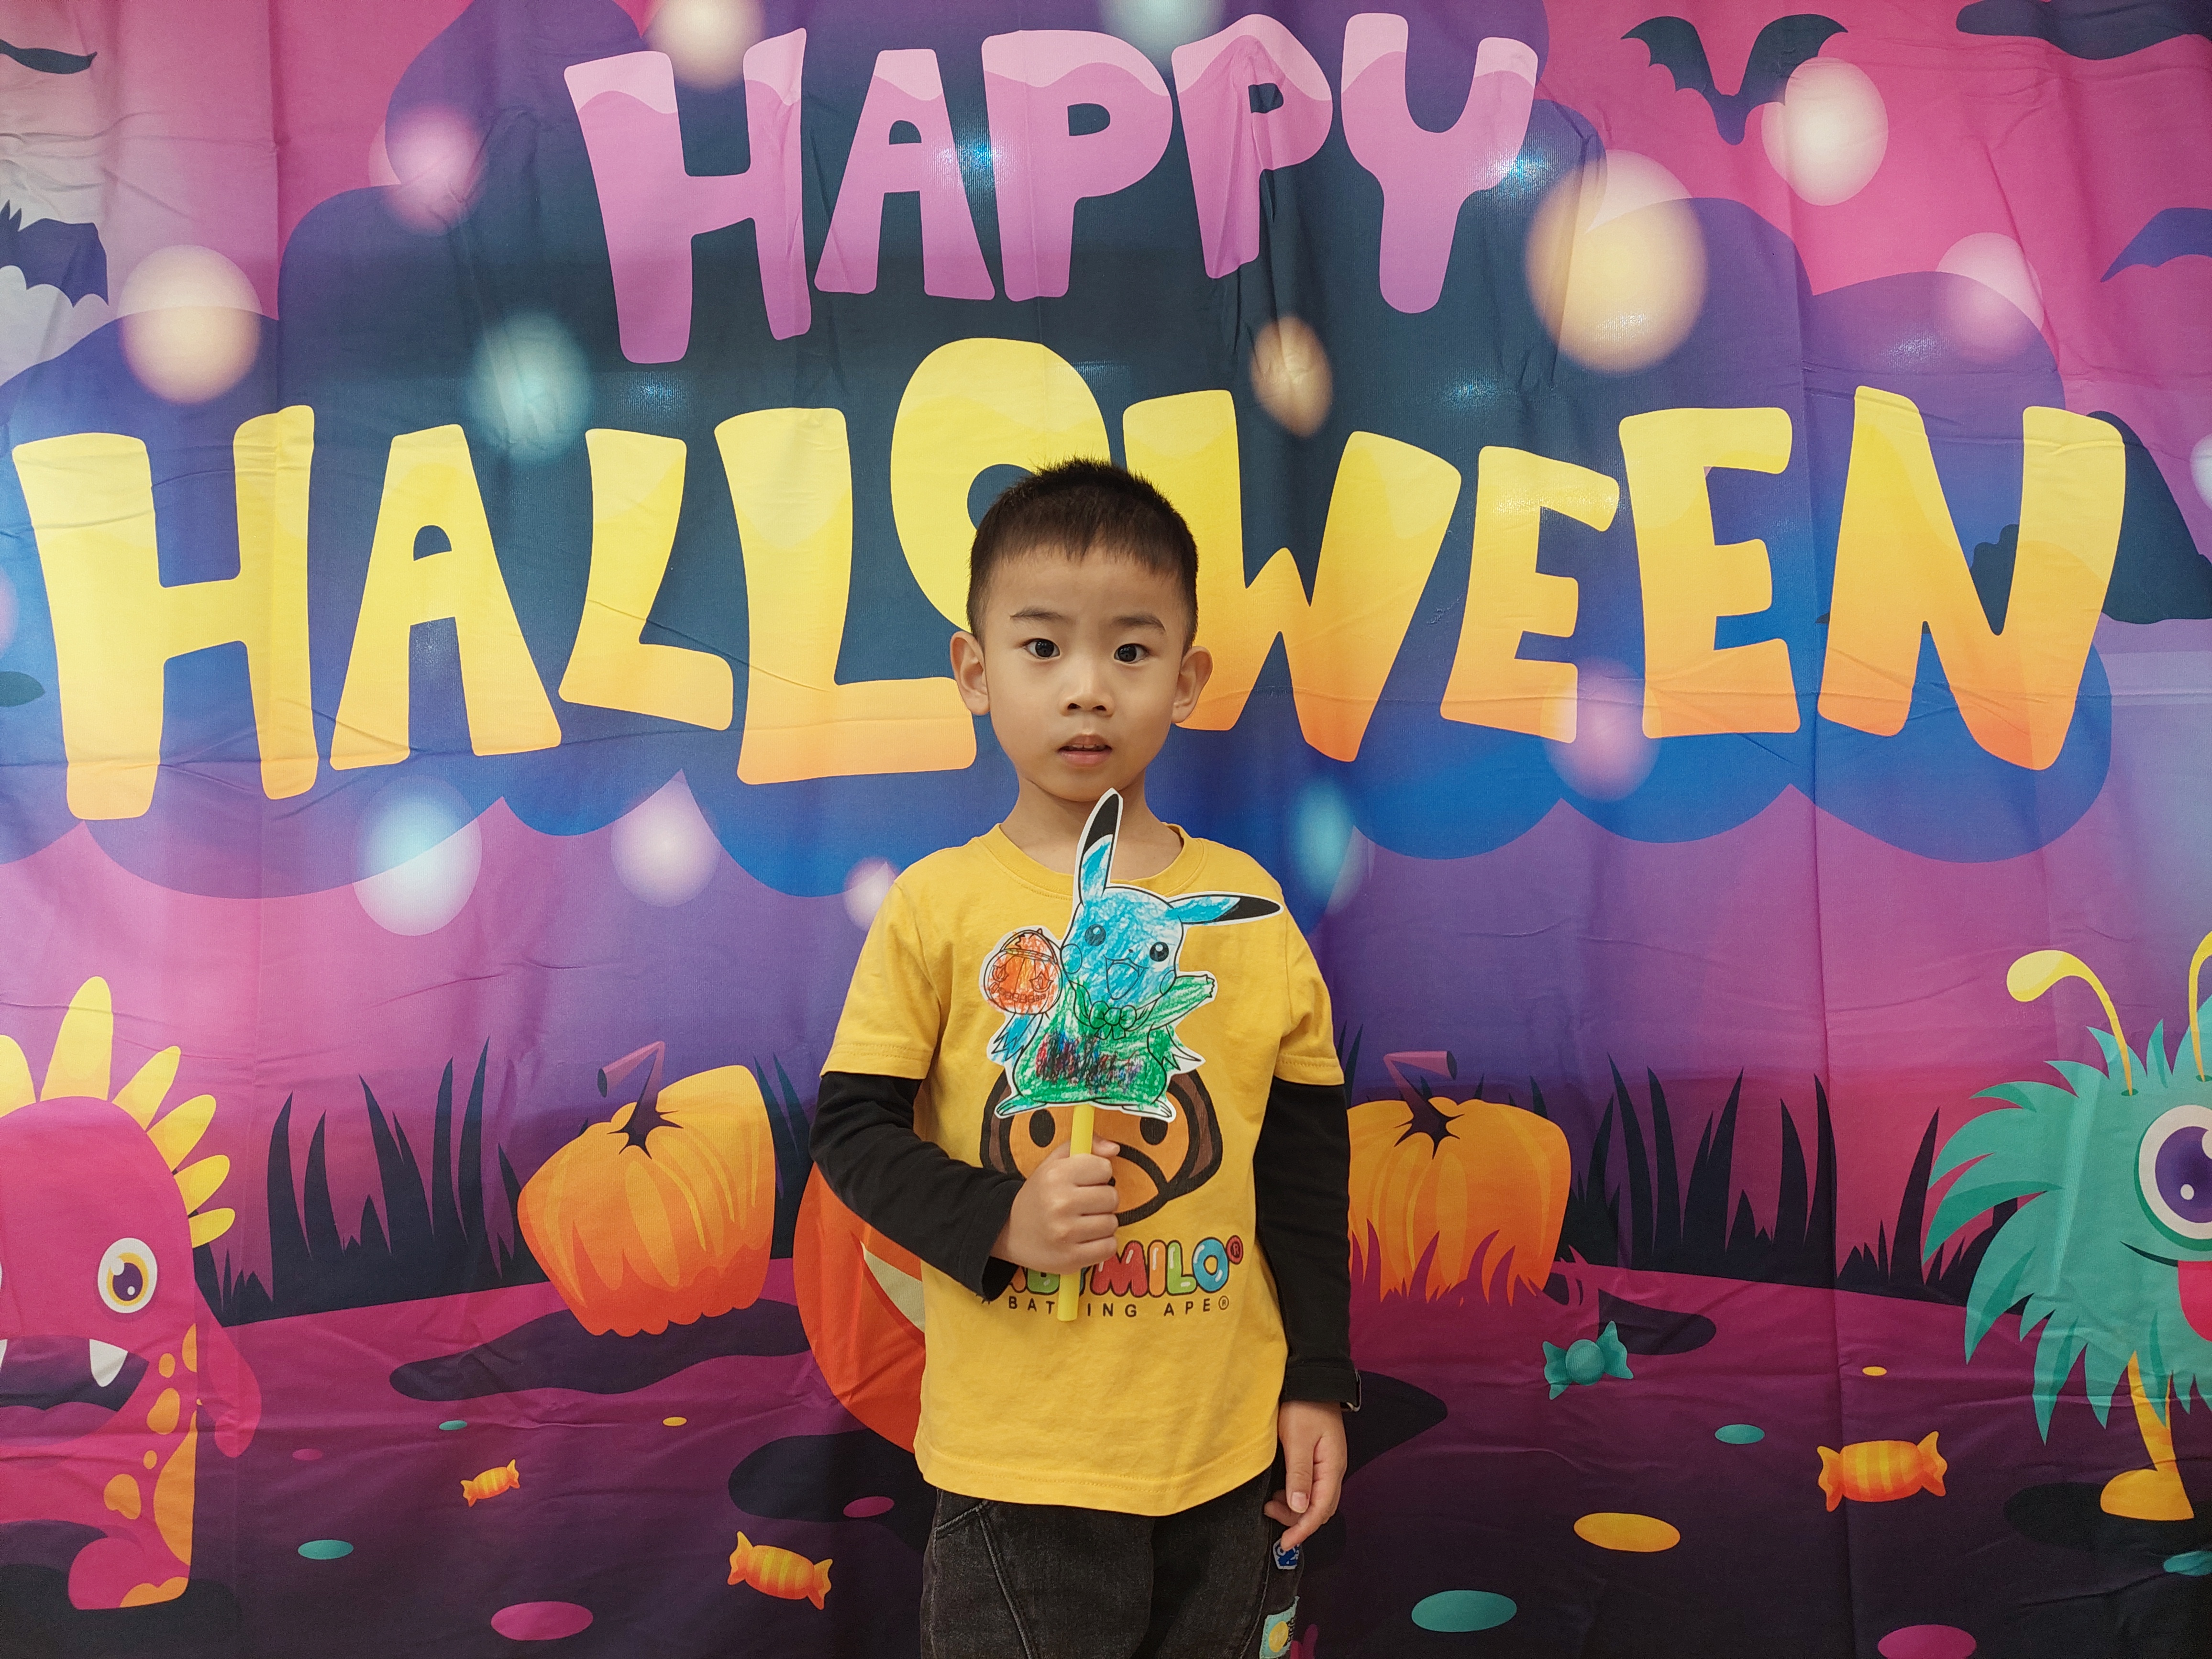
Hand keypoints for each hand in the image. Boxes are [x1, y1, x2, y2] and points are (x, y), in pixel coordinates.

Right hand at [992, 1136, 1121, 1273]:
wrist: (1010, 1232)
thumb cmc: (1039, 1195)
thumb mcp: (1054, 1163)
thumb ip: (1085, 1145)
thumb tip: (1114, 1148)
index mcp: (1056, 1175)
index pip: (1105, 1168)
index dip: (1098, 1175)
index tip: (1085, 1182)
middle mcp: (1060, 1203)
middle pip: (1112, 1197)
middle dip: (1102, 1200)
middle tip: (1084, 1204)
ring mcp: (1066, 1233)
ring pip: (1112, 1223)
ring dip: (1102, 1222)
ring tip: (1082, 1222)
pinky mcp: (1072, 1258)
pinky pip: (1109, 1247)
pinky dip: (1102, 1244)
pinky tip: (1085, 1239)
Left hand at [1266, 1400, 1344, 1549]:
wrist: (1311, 1379)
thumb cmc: (1304, 1406)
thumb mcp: (1297, 1440)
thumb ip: (1299, 1474)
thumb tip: (1299, 1508)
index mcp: (1331, 1467)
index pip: (1321, 1510)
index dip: (1303, 1529)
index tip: (1285, 1542)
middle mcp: (1333, 1470)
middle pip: (1320, 1508)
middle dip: (1297, 1519)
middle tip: (1270, 1512)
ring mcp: (1327, 1464)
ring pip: (1315, 1499)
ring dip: (1295, 1507)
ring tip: (1271, 1501)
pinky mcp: (1318, 1458)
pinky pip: (1311, 1487)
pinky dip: (1295, 1495)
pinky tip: (1281, 1490)